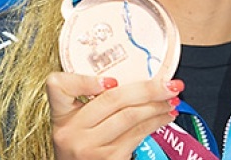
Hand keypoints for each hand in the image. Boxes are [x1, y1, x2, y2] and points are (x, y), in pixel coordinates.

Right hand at [46, 72, 182, 159]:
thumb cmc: (83, 146)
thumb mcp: (78, 123)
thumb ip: (94, 102)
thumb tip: (140, 79)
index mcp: (61, 115)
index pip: (59, 86)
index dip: (84, 80)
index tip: (112, 80)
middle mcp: (71, 131)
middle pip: (112, 99)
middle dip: (147, 88)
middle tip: (170, 83)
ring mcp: (90, 147)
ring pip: (130, 116)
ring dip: (157, 106)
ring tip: (171, 99)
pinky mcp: (109, 159)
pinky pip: (138, 134)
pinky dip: (156, 122)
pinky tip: (165, 116)